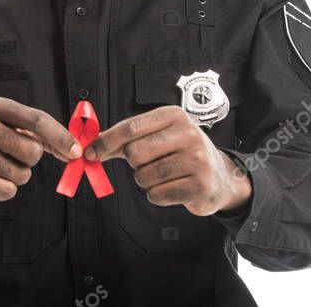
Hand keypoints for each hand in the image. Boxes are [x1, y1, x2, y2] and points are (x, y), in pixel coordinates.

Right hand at [0, 96, 81, 204]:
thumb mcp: (8, 126)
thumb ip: (40, 134)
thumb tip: (73, 150)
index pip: (36, 119)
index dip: (60, 136)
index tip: (76, 151)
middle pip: (32, 151)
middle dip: (30, 160)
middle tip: (13, 156)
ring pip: (21, 174)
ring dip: (17, 176)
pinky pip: (7, 191)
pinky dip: (5, 190)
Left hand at [83, 105, 251, 215]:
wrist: (221, 177)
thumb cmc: (183, 153)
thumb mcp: (159, 136)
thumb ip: (126, 139)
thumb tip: (92, 146)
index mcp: (174, 116)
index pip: (130, 127)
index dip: (106, 141)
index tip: (89, 152)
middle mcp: (188, 134)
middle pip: (134, 153)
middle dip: (134, 164)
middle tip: (148, 163)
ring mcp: (197, 160)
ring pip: (144, 176)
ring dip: (145, 181)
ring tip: (164, 175)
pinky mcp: (200, 186)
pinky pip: (156, 195)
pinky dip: (157, 195)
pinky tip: (172, 187)